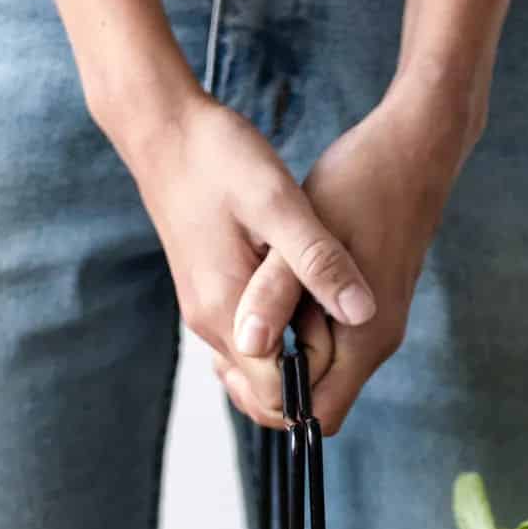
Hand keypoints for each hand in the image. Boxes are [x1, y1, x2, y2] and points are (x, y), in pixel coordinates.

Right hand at [108, 93, 377, 427]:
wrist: (164, 131)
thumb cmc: (220, 160)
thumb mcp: (280, 203)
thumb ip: (318, 261)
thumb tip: (363, 313)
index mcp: (227, 312)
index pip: (275, 397)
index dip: (318, 386)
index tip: (353, 349)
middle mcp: (210, 324)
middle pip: (261, 396)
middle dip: (308, 384)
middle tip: (349, 338)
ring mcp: (205, 311)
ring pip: (253, 371)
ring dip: (295, 361)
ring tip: (332, 319)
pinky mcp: (208, 294)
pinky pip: (246, 342)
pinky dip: (279, 340)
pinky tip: (306, 303)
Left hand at [234, 81, 484, 431]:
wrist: (415, 147)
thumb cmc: (361, 182)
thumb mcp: (304, 233)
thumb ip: (276, 293)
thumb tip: (249, 345)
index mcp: (364, 338)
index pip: (315, 416)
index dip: (270, 401)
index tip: (235, 359)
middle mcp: (375, 342)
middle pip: (313, 398)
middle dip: (269, 376)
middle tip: (234, 328)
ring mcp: (375, 326)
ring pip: (317, 368)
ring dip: (280, 348)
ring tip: (249, 306)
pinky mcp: (368, 306)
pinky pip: (324, 340)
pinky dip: (294, 327)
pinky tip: (270, 289)